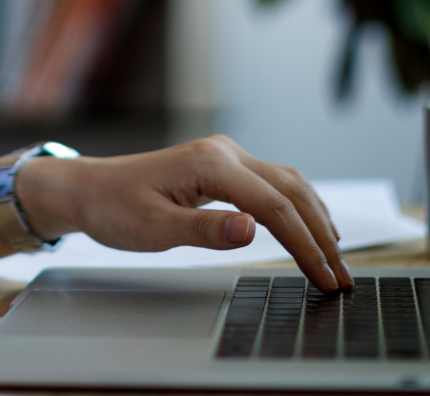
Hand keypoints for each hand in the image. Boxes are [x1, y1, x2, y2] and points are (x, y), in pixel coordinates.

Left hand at [14, 135, 353, 291]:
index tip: (325, 277)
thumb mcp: (153, 228)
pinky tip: (311, 227)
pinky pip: (273, 183)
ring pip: (289, 183)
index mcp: (210, 163)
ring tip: (336, 257)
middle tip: (342, 276)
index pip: (274, 206)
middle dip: (321, 235)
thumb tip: (251, 231)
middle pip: (291, 191)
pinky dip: (299, 207)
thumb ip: (204, 230)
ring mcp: (226, 156)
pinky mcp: (223, 166)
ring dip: (316, 219)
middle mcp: (225, 152)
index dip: (305, 244)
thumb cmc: (114, 208)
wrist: (88, 188)